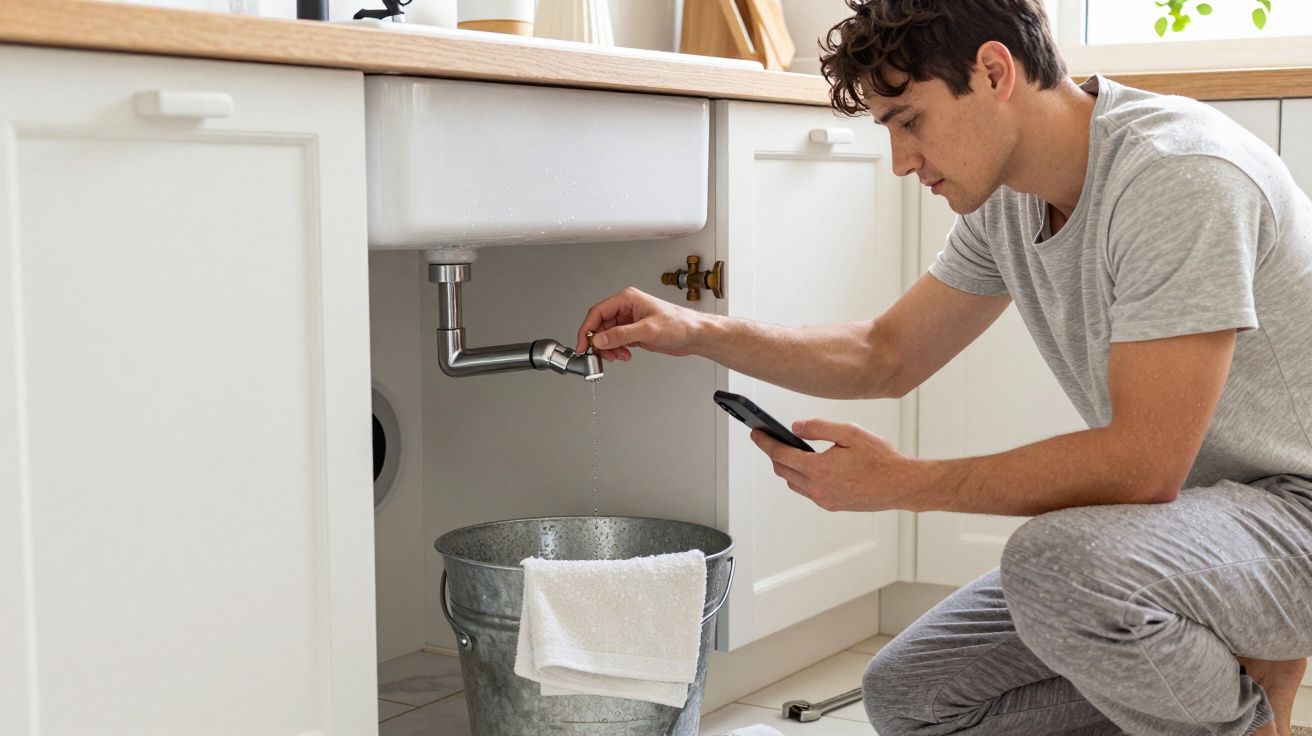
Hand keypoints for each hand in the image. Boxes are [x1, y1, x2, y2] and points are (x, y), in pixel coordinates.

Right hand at [575, 287, 703, 361]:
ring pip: (607, 335)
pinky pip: (616, 341)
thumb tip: (599, 339)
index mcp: (627, 299)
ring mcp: (630, 321)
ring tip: (617, 356)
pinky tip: (625, 354)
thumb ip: (621, 335)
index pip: (598, 312)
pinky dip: (616, 350)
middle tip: (601, 355)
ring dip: (608, 348)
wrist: (695, 335)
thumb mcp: (648, 330)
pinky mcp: (634, 332)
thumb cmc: (679, 324)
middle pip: (600, 325)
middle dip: (599, 342)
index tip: (583, 345)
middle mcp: (626, 308)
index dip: (587, 329)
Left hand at [750, 418, 916, 511]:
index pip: (780, 455)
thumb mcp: (849, 433)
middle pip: (783, 471)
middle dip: (774, 454)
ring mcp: (825, 500)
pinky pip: (808, 492)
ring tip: (790, 451)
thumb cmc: (880, 458)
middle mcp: (818, 488)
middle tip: (770, 439)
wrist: (901, 485)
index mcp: (819, 469)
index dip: (764, 442)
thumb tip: (795, 428)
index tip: (756, 432)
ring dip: (787, 468)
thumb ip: (819, 428)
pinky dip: (803, 478)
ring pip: (794, 483)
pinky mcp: (833, 505)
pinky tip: (811, 466)